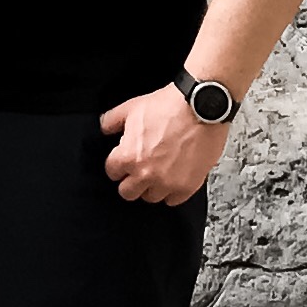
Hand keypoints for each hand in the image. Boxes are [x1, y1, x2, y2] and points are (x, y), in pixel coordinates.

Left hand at [101, 84, 229, 205]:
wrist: (202, 106)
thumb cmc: (170, 106)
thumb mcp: (132, 106)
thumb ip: (112, 120)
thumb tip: (104, 128)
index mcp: (129, 157)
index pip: (112, 173)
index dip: (118, 164)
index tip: (125, 160)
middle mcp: (146, 174)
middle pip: (127, 192)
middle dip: (131, 181)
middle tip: (140, 169)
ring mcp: (167, 183)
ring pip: (151, 198)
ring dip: (153, 186)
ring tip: (159, 171)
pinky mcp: (187, 186)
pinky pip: (173, 200)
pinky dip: (173, 191)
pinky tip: (175, 176)